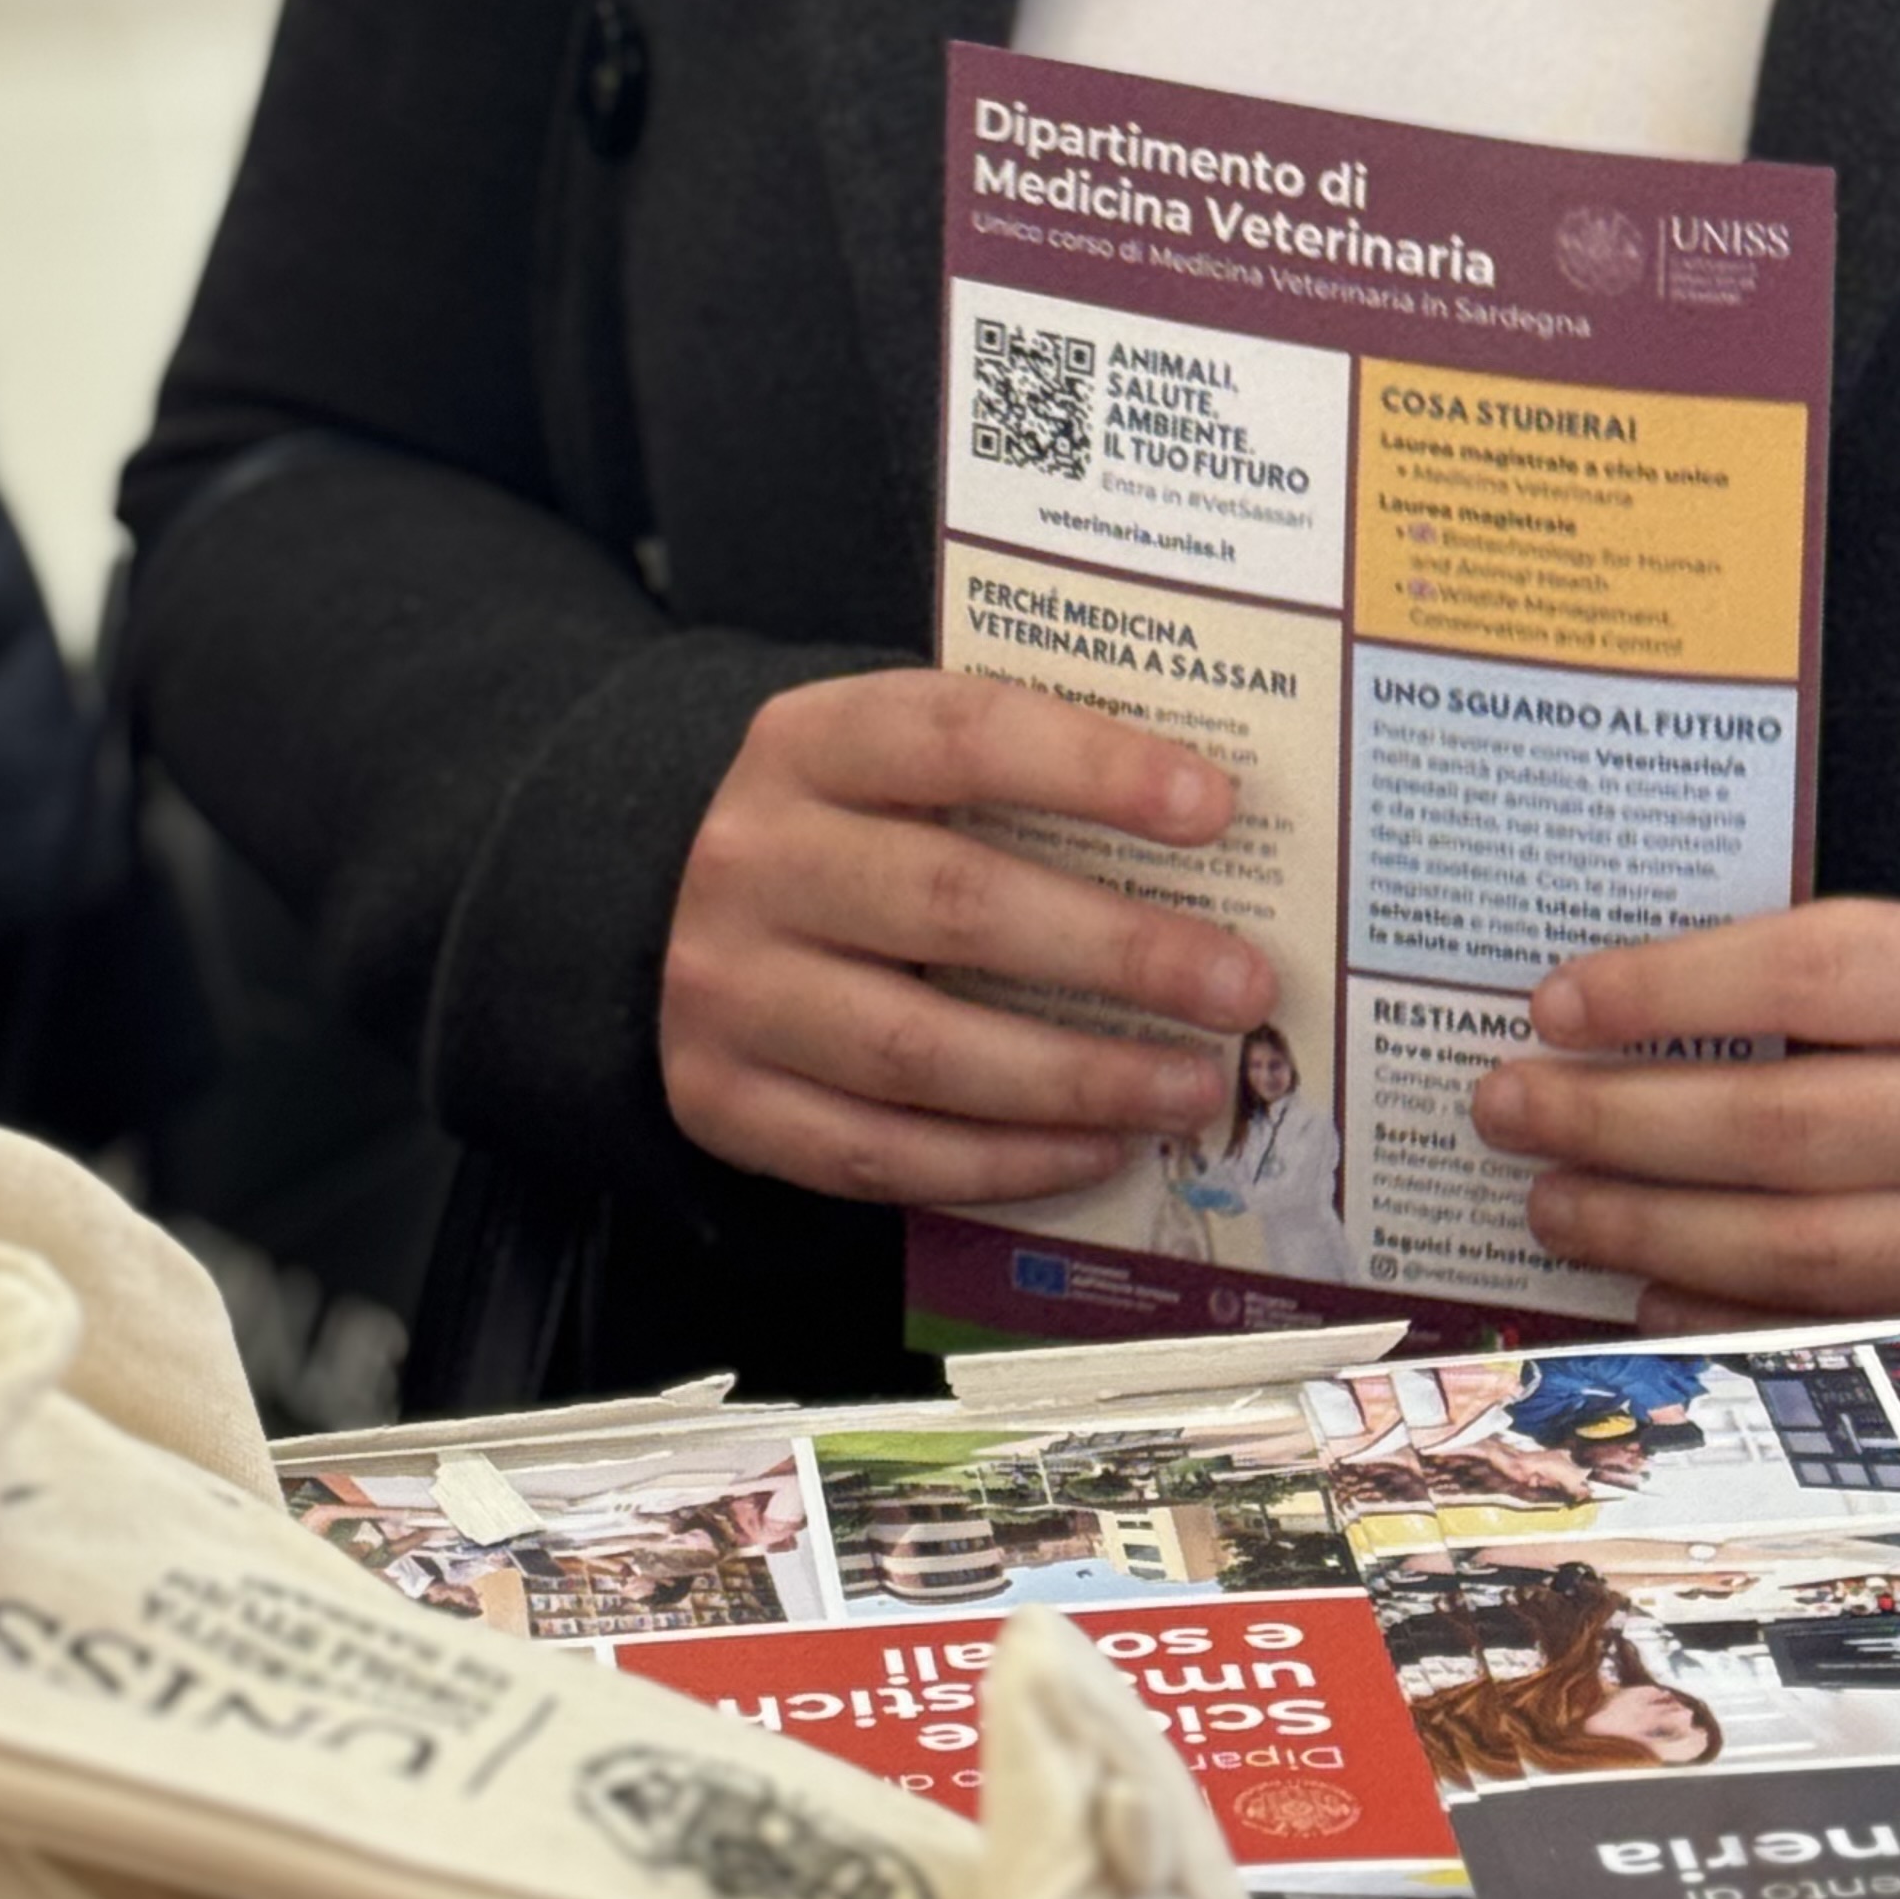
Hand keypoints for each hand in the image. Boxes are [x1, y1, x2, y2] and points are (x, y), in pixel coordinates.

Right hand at [662, 672, 1274, 1206]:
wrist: (659, 909)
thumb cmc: (839, 830)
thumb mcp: (890, 763)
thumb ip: (1011, 775)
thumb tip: (1207, 827)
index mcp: (807, 743)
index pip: (960, 737)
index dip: (1092, 768)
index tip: (1215, 805)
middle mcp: (754, 861)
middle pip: (953, 904)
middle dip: (1119, 950)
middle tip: (1240, 984)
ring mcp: (728, 990)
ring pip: (921, 1051)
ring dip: (1079, 1079)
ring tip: (1192, 1088)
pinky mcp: (721, 1100)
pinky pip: (881, 1154)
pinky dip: (1004, 1161)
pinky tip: (1100, 1148)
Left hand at [1470, 899, 1899, 1328]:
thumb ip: (1808, 979)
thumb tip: (1599, 1021)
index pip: (1810, 972)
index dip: (1666, 991)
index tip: (1553, 1005)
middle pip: (1783, 1126)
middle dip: (1616, 1121)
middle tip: (1507, 1108)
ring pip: (1795, 1245)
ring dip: (1644, 1227)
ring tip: (1549, 1201)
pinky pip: (1828, 1332)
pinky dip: (1719, 1312)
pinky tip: (1642, 1288)